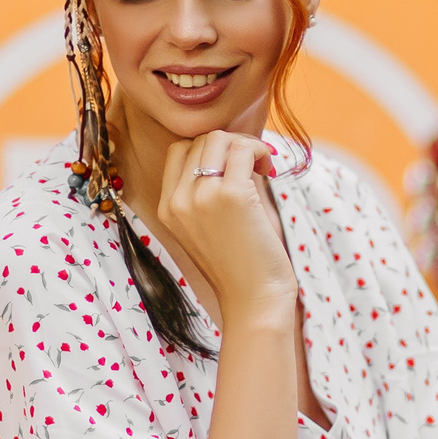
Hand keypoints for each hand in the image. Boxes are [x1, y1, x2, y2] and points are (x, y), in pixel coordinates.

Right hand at [157, 132, 294, 319]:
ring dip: (246, 144)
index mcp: (167, 208)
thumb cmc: (239, 265)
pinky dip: (260, 150)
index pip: (179, 151)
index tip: (235, 165)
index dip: (210, 149)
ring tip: (262, 166)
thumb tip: (234, 149)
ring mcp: (200, 197)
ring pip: (219, 138)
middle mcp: (177, 200)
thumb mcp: (207, 226)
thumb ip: (207, 190)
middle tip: (255, 165)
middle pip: (200, 140)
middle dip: (231, 144)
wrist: (252, 300)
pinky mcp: (230, 196)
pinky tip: (270, 169)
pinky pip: (243, 149)